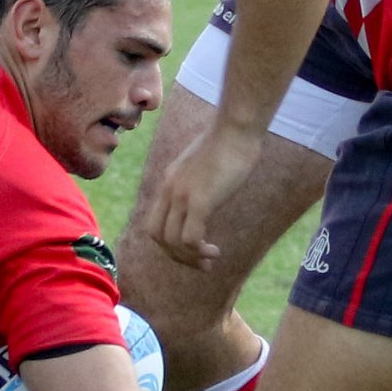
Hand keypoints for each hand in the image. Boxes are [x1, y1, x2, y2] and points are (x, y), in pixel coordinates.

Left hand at [143, 123, 262, 268]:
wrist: (237, 127)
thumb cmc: (230, 140)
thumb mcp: (205, 163)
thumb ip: (199, 179)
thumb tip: (209, 189)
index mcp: (168, 182)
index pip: (155, 222)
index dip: (168, 242)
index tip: (190, 249)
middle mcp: (169, 191)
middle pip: (157, 236)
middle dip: (176, 255)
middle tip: (200, 263)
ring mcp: (182, 196)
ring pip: (171, 241)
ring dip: (189, 257)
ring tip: (210, 260)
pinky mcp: (200, 200)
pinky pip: (189, 237)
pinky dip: (198, 250)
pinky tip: (214, 251)